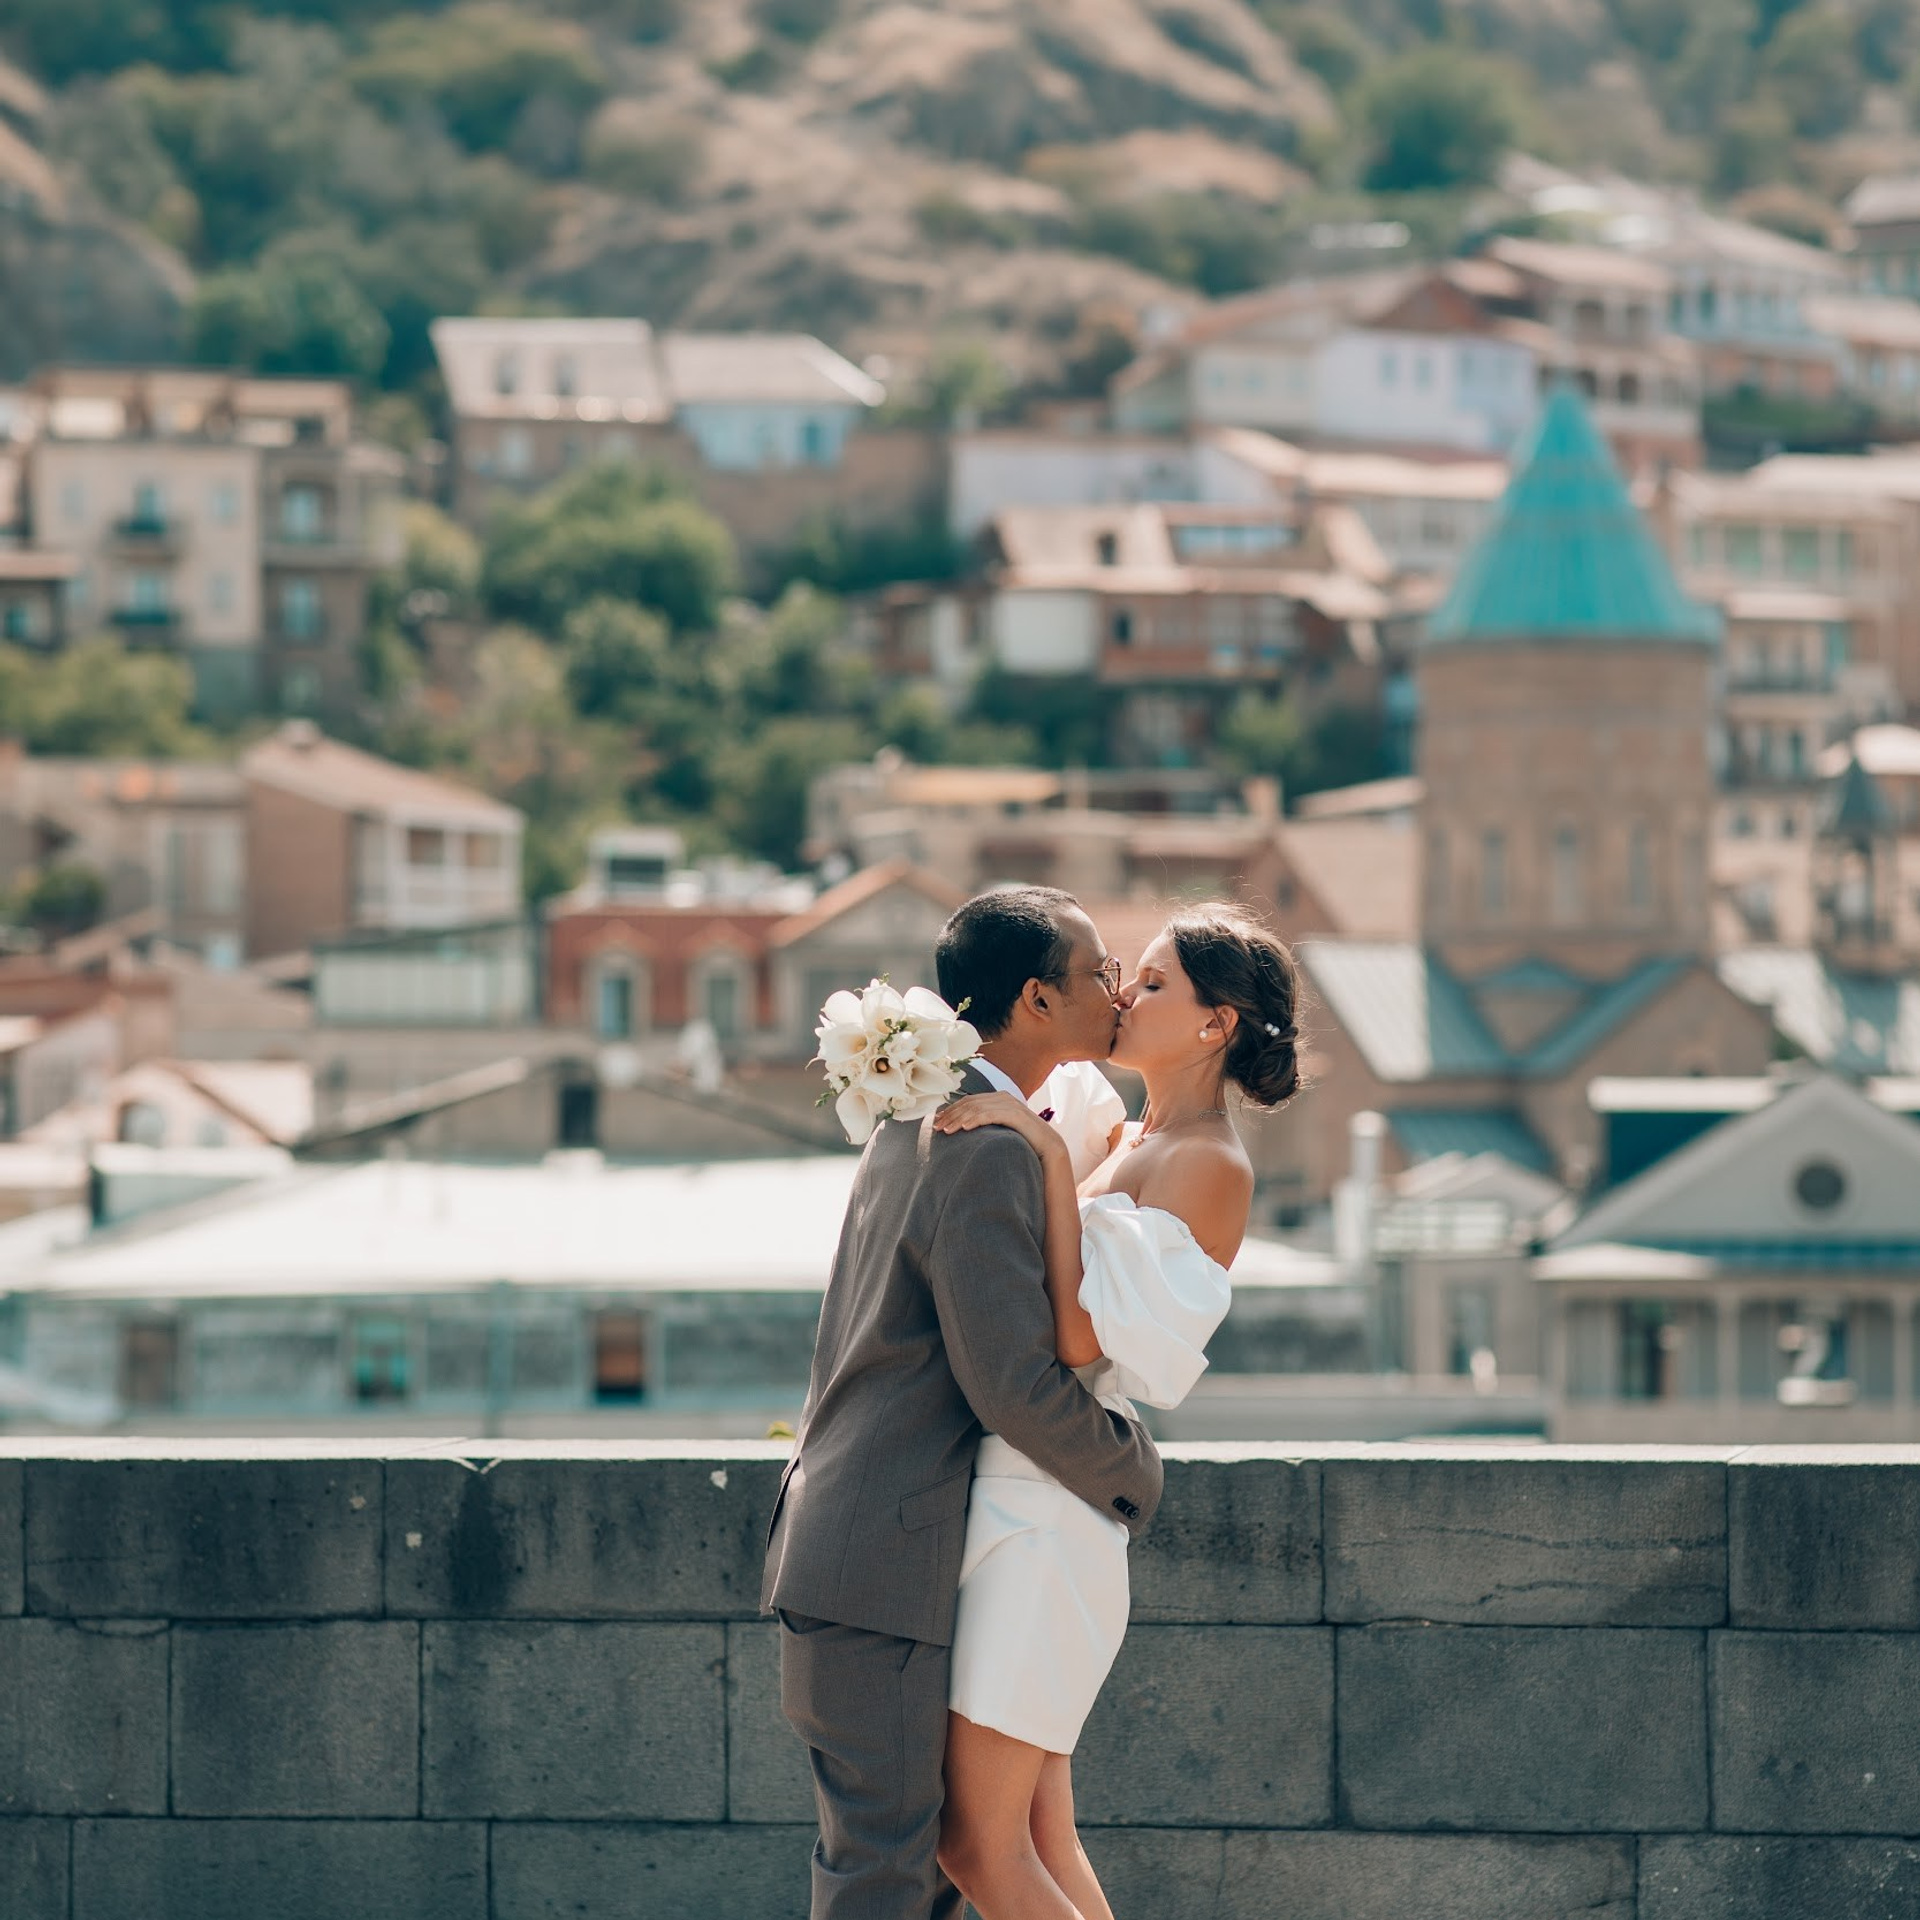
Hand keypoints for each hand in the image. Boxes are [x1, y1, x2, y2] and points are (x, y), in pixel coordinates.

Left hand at [931, 1092, 1060, 1158]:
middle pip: (969, 1103)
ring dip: (959, 1119)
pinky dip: (975, 1120)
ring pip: (977, 1108)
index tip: (937, 1121)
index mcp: (998, 1098)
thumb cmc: (1022, 1140)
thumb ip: (986, 1124)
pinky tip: (964, 1128)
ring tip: (946, 1131)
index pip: (968, 1101)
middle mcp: (1002, 1097)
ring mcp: (1009, 1104)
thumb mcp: (1000, 1129)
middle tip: (936, 1128)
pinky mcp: (1015, 1114)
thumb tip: (964, 1129)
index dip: (951, 1110)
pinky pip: (990, 1115)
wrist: (1047, 1147)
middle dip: (951, 1115)